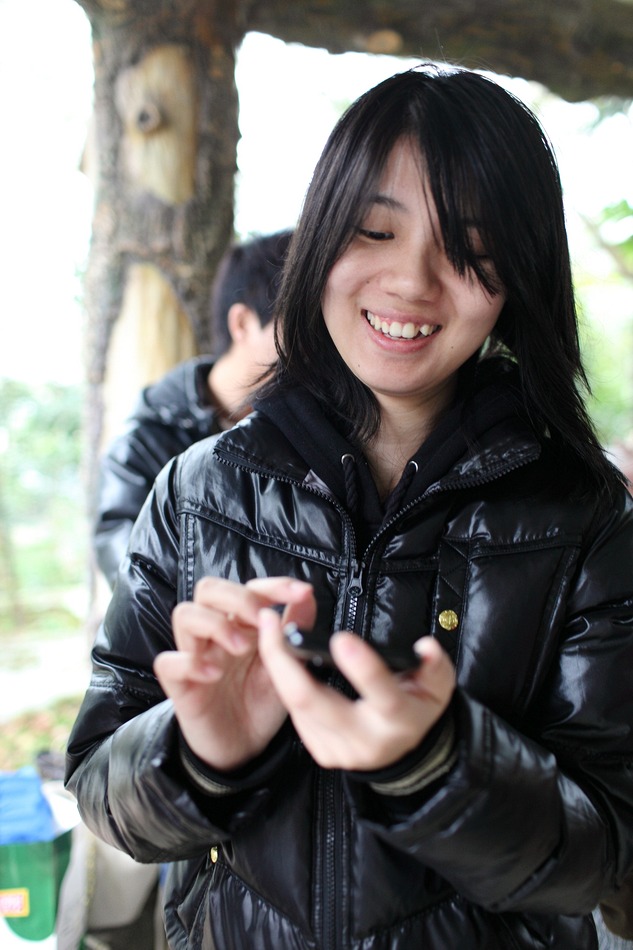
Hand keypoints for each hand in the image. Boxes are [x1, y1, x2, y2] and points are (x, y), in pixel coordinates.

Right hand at [154, 576, 315, 770]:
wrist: (243, 747)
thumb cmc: (260, 702)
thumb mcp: (286, 665)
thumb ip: (294, 630)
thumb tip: (307, 596)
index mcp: (242, 624)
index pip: (249, 587)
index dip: (274, 586)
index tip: (300, 593)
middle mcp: (215, 634)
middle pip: (209, 589)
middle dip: (238, 597)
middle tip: (261, 619)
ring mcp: (195, 656)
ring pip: (184, 614)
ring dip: (214, 624)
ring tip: (240, 648)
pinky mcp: (180, 684)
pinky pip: (168, 662)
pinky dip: (189, 662)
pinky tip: (214, 674)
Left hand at [258, 609, 454, 771]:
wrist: (405, 749)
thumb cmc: (417, 707)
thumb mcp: (436, 686)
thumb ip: (433, 665)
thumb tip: (425, 647)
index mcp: (399, 722)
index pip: (382, 696)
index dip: (363, 668)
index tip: (341, 639)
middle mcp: (366, 741)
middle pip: (315, 703)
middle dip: (288, 663)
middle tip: (274, 626)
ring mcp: (339, 750)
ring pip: (297, 707)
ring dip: (278, 667)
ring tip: (269, 632)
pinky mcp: (321, 751)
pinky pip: (296, 714)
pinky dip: (284, 683)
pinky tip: (278, 658)